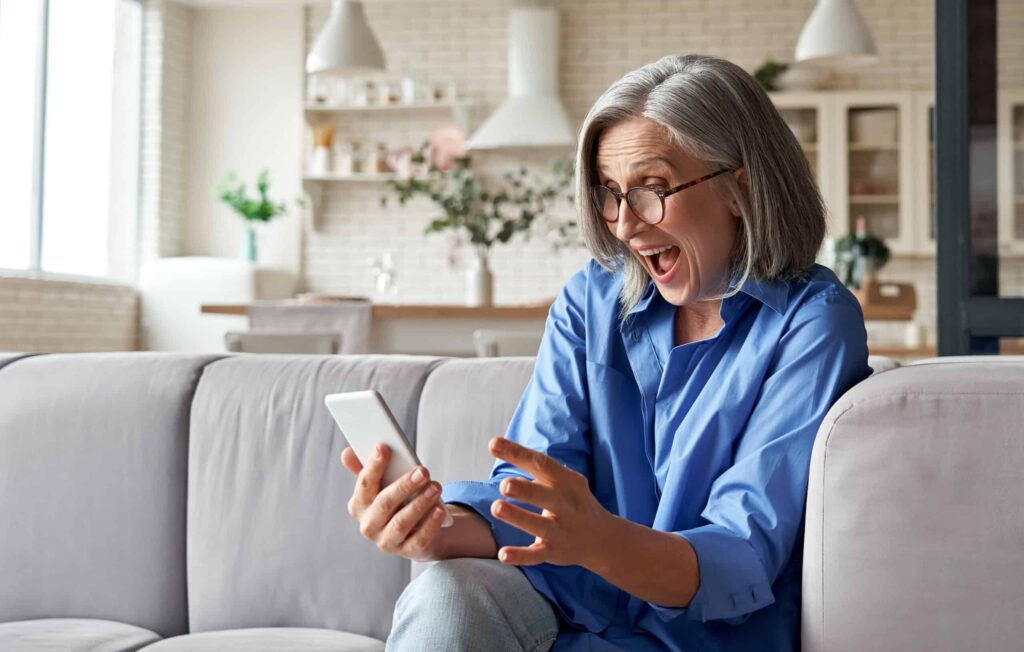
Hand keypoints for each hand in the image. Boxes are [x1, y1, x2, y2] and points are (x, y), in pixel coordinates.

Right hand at [340, 444, 447, 561]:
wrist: (414, 533)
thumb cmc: (396, 502)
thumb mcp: (382, 485)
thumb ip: (367, 469)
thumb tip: (347, 452)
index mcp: (359, 505)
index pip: (364, 484)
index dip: (373, 465)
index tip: (383, 447)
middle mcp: (369, 525)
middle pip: (385, 503)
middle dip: (404, 485)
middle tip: (422, 471)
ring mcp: (387, 541)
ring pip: (402, 522)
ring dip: (420, 503)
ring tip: (435, 487)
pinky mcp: (407, 551)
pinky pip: (419, 539)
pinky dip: (430, 524)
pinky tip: (439, 509)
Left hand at [488, 437, 613, 567]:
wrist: (603, 538)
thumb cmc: (572, 500)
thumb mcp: (563, 480)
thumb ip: (535, 466)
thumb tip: (496, 445)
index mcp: (566, 481)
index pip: (542, 463)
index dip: (517, 453)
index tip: (493, 444)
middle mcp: (565, 504)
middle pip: (544, 495)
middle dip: (524, 490)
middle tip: (504, 485)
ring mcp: (560, 530)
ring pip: (539, 524)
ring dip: (517, 516)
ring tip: (496, 507)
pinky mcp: (554, 552)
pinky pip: (536, 555)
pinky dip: (520, 555)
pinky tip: (502, 554)